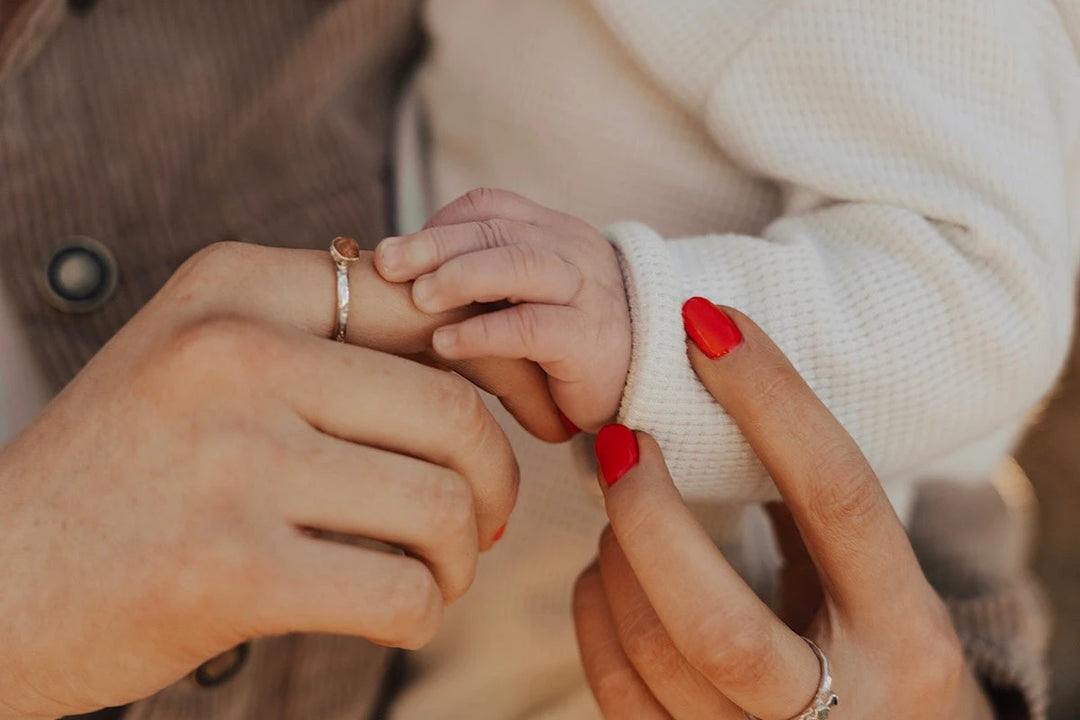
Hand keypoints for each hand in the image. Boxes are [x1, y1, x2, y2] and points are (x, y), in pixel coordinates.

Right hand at [0, 241, 557, 718]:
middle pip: (455, 412)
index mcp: (234, 288)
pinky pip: (403, 590)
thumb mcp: (205, 361)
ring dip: (461, 554)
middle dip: (494, 480)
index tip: (514, 419)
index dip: (497, 368)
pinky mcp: (231, 569)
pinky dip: (423, 611)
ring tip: (433, 569)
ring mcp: (233, 460)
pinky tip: (397, 610)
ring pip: (443, 505)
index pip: (425, 307)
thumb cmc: (125, 471)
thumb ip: (327, 342)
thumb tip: (481, 361)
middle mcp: (234, 354)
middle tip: (481, 517)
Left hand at [374, 188, 631, 430]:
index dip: (440, 223)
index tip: (398, 252)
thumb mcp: (531, 301)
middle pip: (495, 230)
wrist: (647, 388)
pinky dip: (482, 331)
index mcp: (556, 234)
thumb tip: (408, 283)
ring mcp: (586, 292)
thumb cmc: (572, 349)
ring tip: (417, 297)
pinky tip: (445, 342)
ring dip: (458, 276)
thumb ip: (488, 283)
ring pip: (517, 264)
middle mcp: (573, 253)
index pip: (491, 206)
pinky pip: (530, 326)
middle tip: (386, 264)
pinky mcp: (589, 339)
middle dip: (433, 245)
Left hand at [572, 301, 994, 718]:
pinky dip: (595, 619)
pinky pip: (619, 698)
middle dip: (649, 517)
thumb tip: (727, 389)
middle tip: (618, 440)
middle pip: (717, 624)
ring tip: (621, 511)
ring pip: (656, 657)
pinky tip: (603, 575)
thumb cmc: (884, 657)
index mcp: (906, 639)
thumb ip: (818, 513)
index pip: (839, 501)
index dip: (772, 401)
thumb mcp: (883, 589)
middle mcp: (843, 714)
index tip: (708, 324)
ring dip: (620, 562)